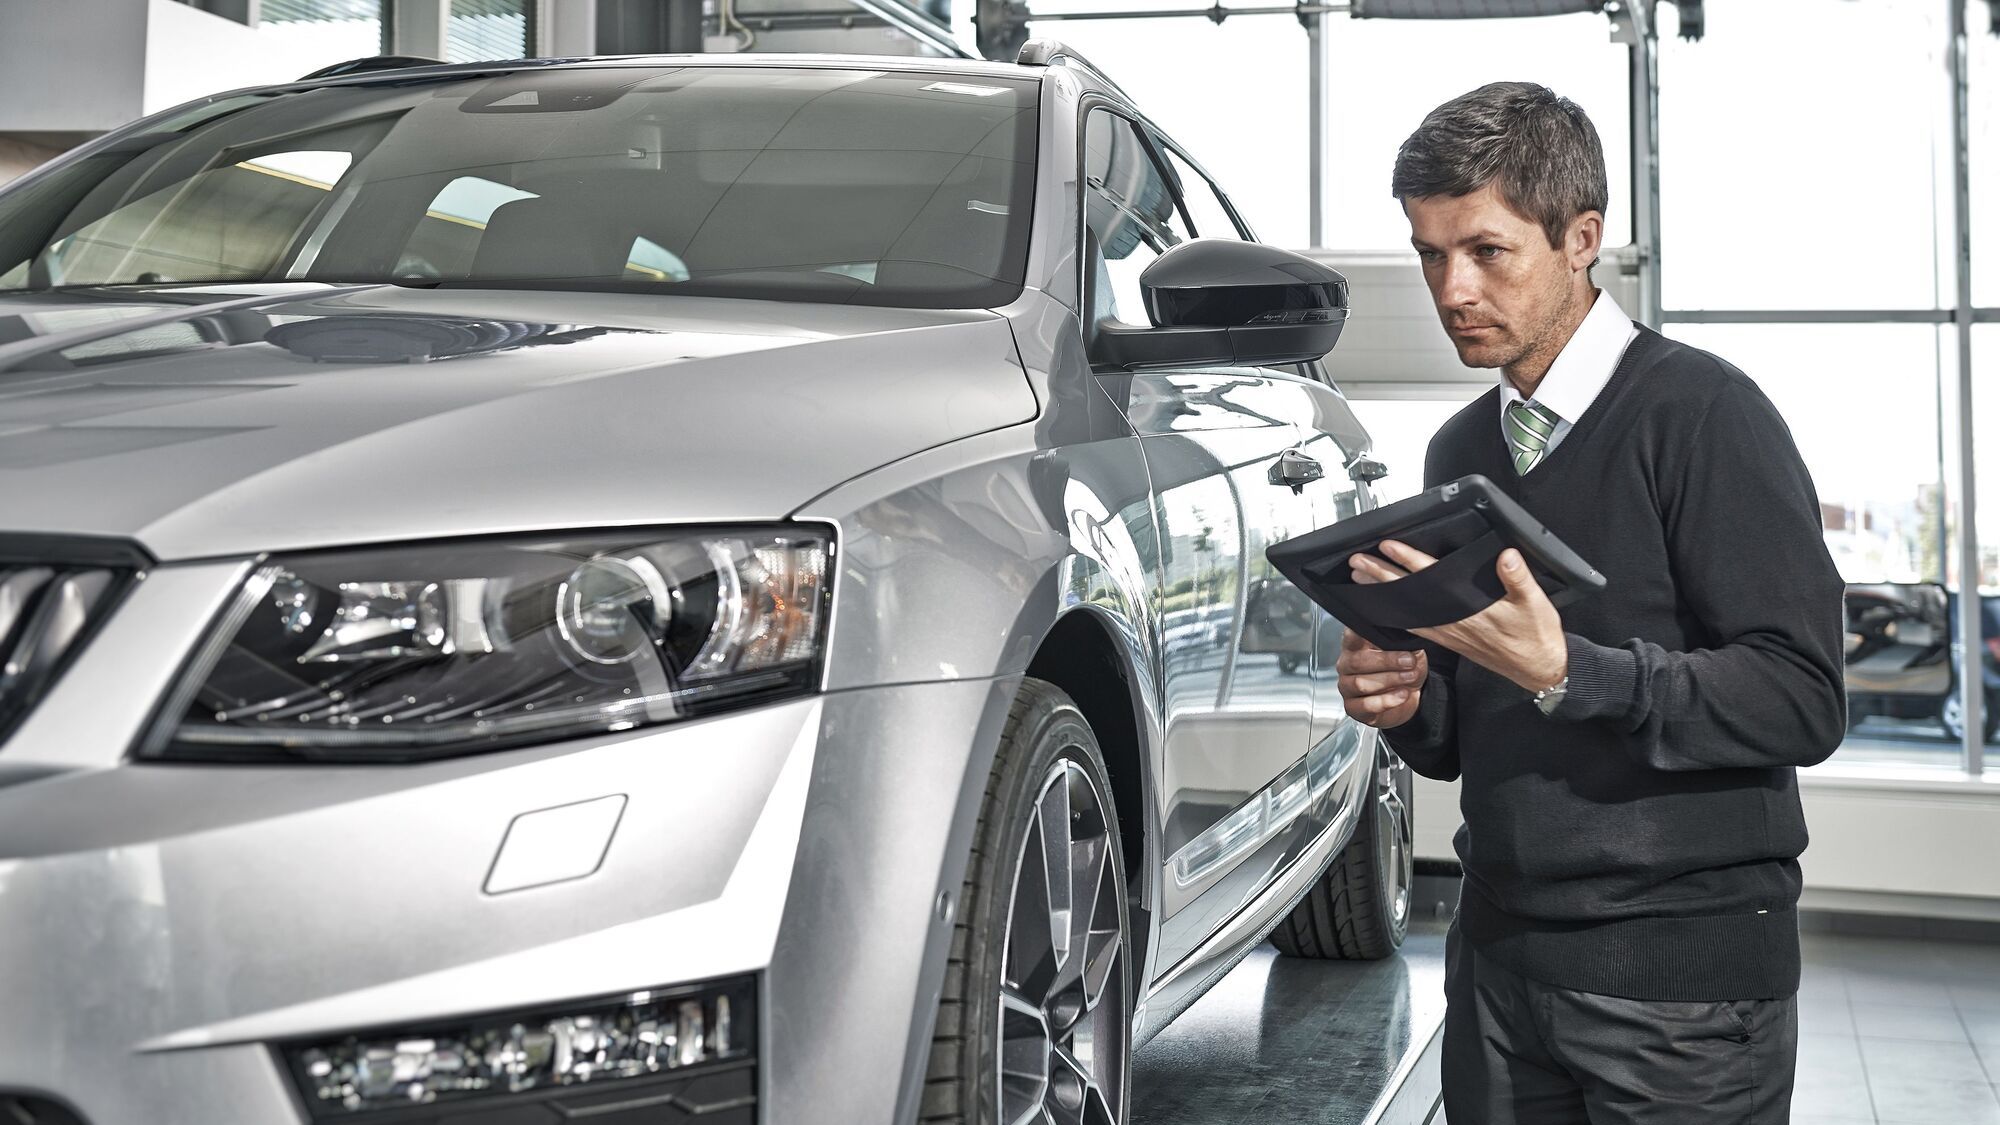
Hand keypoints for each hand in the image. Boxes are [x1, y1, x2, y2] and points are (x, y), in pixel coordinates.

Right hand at [1336, 626, 1426, 727]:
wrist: (1408, 695)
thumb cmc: (1403, 669)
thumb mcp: (1409, 649)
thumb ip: (1401, 640)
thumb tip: (1407, 631)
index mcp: (1355, 646)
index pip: (1350, 636)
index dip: (1357, 633)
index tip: (1372, 630)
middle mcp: (1347, 665)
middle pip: (1357, 662)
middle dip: (1387, 661)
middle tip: (1409, 661)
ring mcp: (1347, 687)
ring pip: (1361, 684)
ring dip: (1390, 680)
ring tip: (1409, 677)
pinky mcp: (1353, 708)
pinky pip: (1366, 705)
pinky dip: (1387, 700)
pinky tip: (1402, 694)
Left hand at [1348, 540, 1567, 692]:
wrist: (1538, 669)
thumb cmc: (1536, 636)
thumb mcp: (1534, 604)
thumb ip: (1518, 579)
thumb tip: (1506, 556)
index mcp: (1467, 609)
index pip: (1430, 579)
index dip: (1408, 560)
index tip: (1387, 546)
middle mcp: (1450, 622)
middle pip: (1408, 593)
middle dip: (1381, 575)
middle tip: (1357, 561)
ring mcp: (1447, 632)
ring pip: (1406, 609)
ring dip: (1383, 593)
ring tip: (1361, 578)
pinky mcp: (1449, 640)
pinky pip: (1415, 626)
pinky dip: (1396, 614)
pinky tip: (1385, 609)